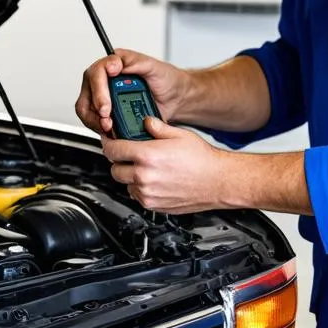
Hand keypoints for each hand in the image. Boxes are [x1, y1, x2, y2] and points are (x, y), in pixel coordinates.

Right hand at [76, 49, 189, 135]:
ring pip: (86, 108)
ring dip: (95, 120)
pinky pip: (94, 121)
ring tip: (110, 126)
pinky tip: (111, 130)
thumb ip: (137, 62)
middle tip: (107, 116)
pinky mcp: (108, 112)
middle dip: (96, 106)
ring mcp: (105, 96)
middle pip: (88, 92)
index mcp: (115, 63)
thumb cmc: (166, 79)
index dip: (99, 87)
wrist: (175, 98)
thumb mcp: (156, 67)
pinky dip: (100, 127)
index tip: (106, 102)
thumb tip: (119, 63)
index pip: (97, 72)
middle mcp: (105, 79)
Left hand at [102, 118, 232, 213]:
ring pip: (125, 184)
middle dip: (119, 160)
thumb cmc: (203, 159)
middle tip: (129, 154)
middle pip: (114, 169)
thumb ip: (157, 127)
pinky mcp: (153, 205)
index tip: (110, 141)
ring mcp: (148, 193)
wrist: (219, 181)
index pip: (112, 150)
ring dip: (130, 175)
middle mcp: (144, 176)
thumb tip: (145, 122)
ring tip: (147, 168)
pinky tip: (155, 179)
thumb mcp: (180, 134)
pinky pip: (137, 196)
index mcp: (148, 155)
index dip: (109, 143)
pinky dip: (140, 188)